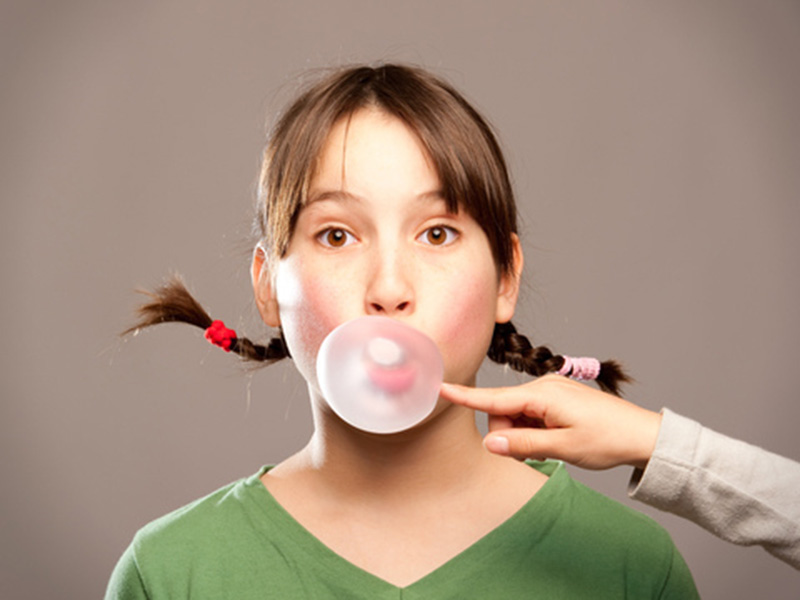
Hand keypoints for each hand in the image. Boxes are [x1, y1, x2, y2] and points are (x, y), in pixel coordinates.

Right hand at [440, 374, 661, 469]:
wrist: (644, 435)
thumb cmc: (607, 439)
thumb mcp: (563, 448)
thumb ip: (523, 445)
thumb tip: (489, 443)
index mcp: (542, 395)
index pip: (493, 397)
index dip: (465, 396)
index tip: (439, 388)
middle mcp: (543, 387)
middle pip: (503, 411)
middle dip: (509, 434)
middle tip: (535, 453)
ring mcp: (551, 391)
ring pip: (516, 415)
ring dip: (523, 435)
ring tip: (551, 447)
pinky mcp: (557, 398)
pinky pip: (531, 414)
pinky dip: (533, 430)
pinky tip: (553, 440)